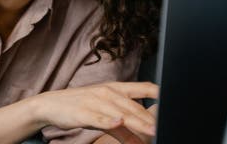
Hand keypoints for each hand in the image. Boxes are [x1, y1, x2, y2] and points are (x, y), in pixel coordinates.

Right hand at [32, 82, 158, 141]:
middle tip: (165, 127)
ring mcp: (96, 102)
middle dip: (151, 119)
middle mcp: (108, 92)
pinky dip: (109, 120)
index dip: (158, 92)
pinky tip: (118, 122)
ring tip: (153, 130)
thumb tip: (140, 141)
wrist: (51, 105)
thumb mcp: (104, 114)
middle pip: (135, 106)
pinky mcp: (84, 112)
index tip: (174, 96)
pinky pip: (99, 118)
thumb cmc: (81, 107)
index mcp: (115, 89)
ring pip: (121, 113)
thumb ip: (124, 127)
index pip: (142, 87)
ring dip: (138, 122)